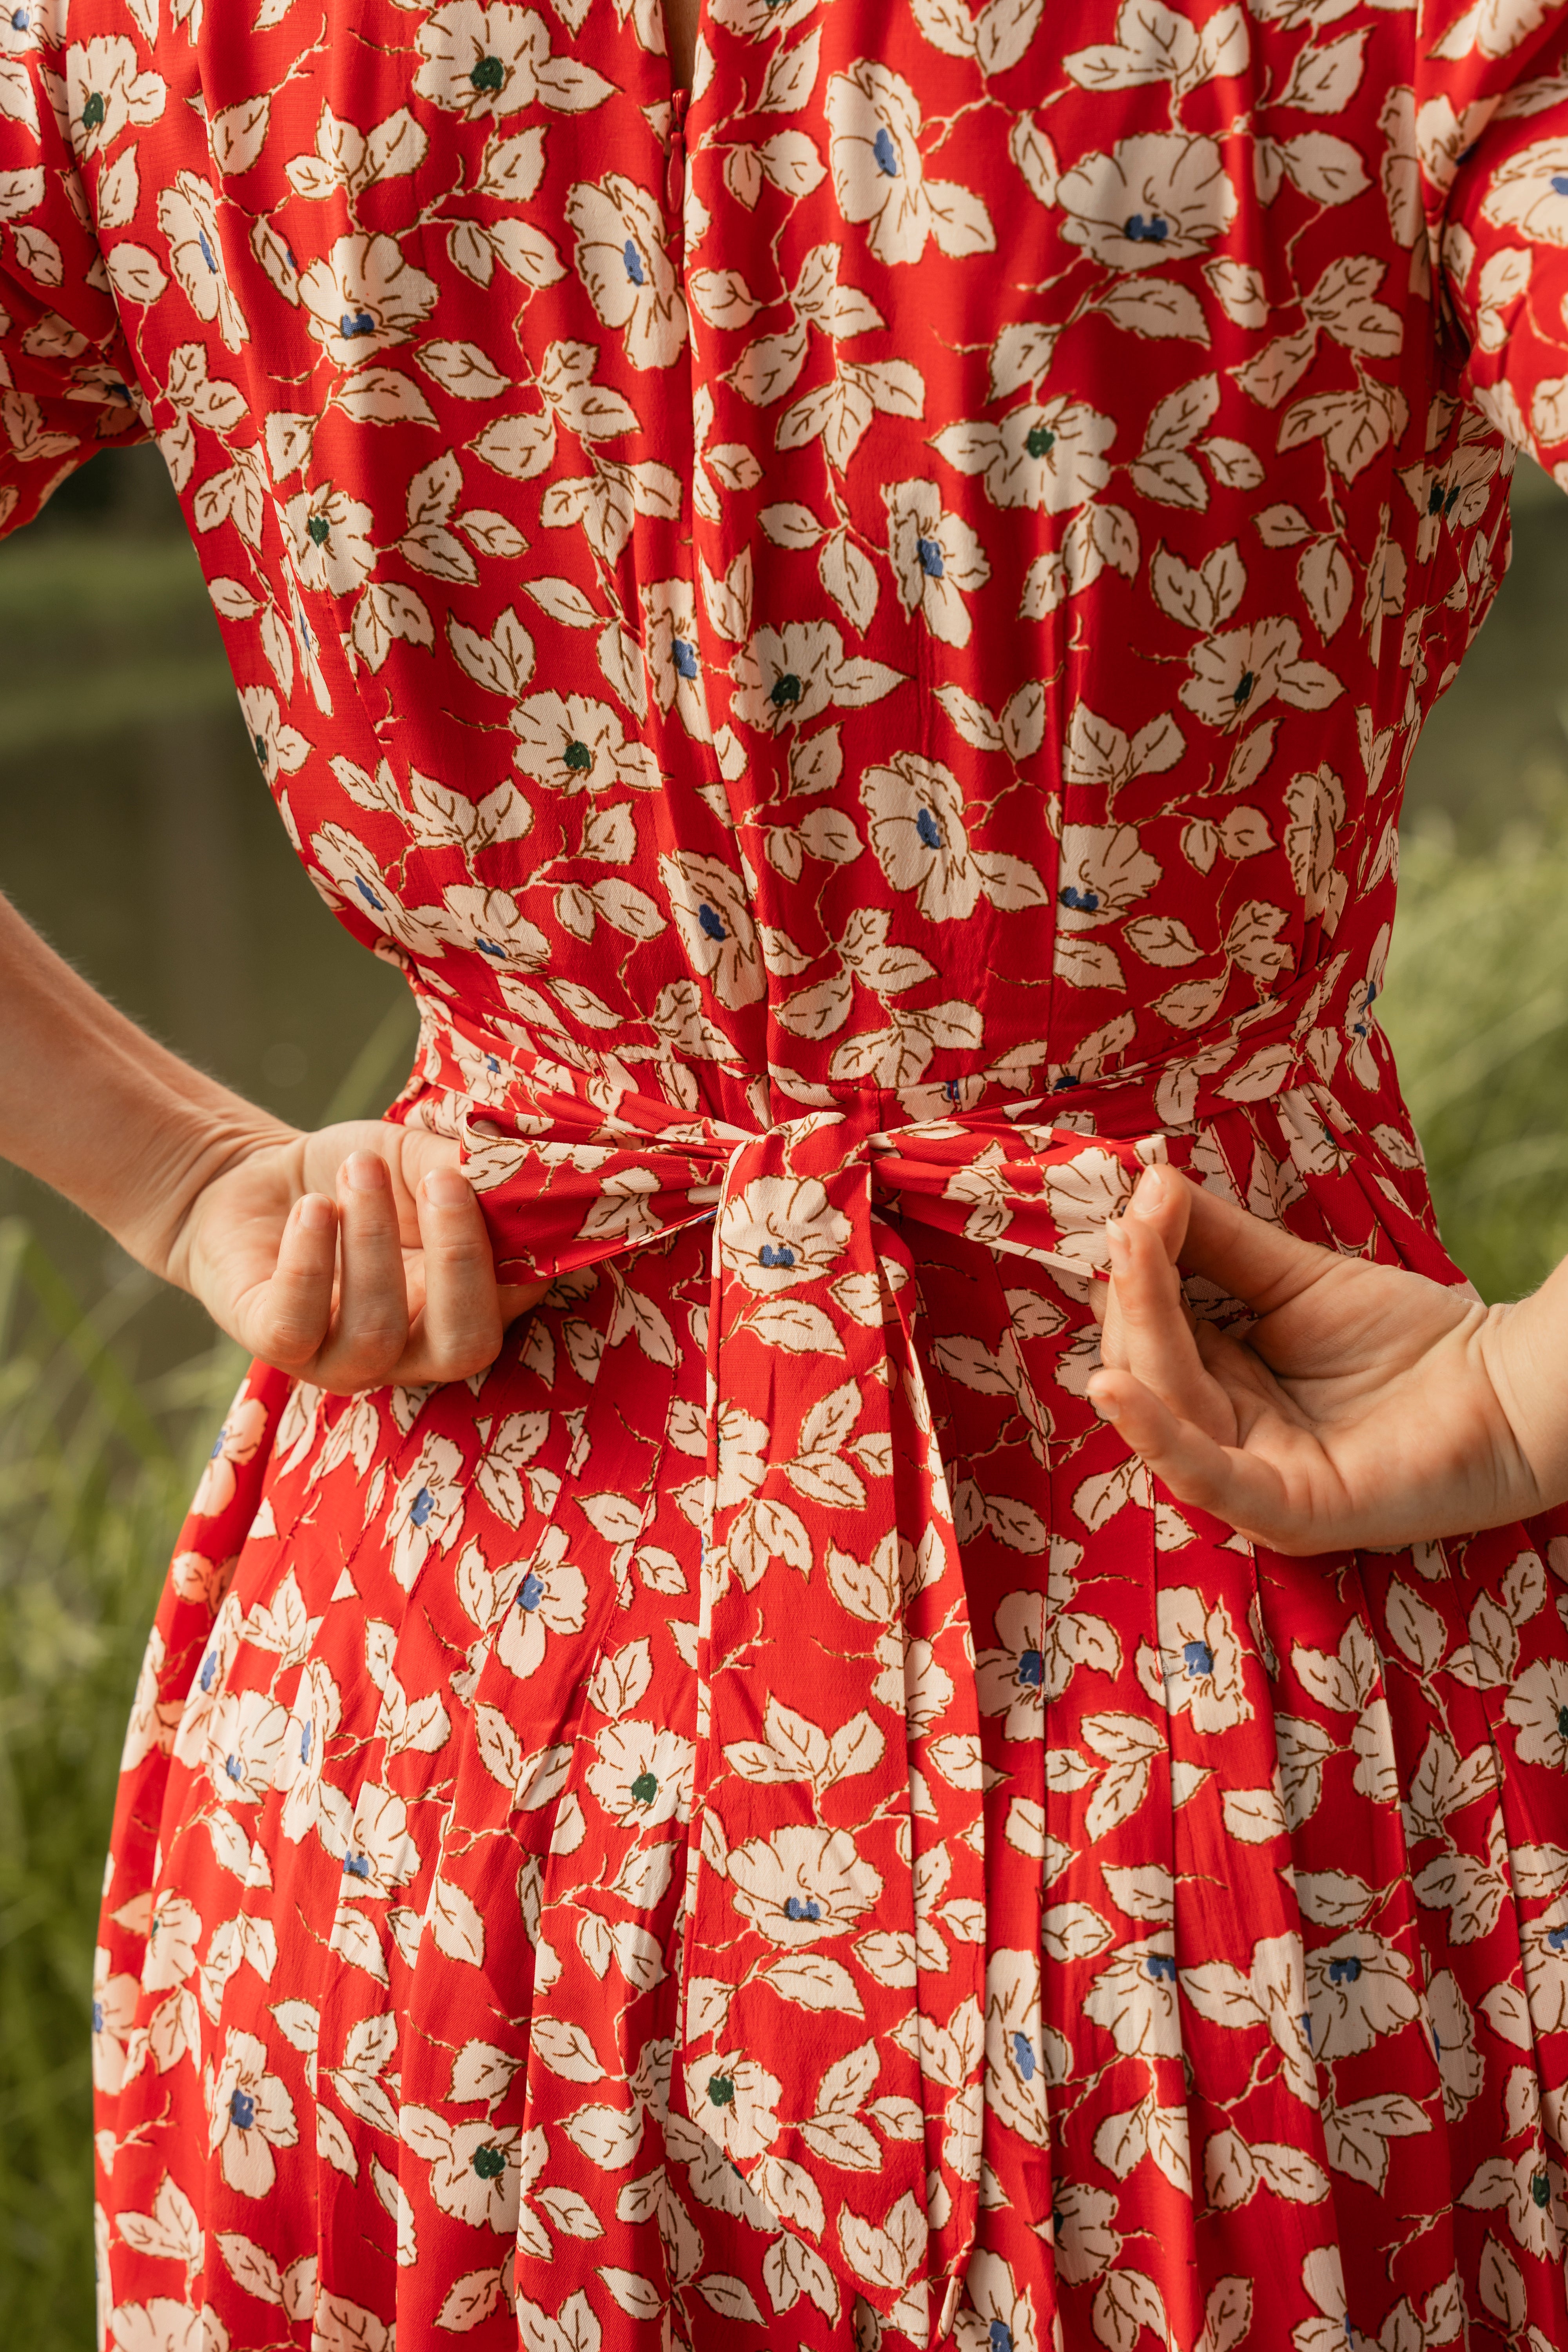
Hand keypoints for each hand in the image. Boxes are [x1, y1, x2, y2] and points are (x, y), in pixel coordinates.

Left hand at [160, 1119, 546, 1393]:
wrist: (260, 1180)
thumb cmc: (354, 1176)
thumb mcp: (417, 1158)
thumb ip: (465, 1166)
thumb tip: (518, 1162)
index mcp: (463, 1307)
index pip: (518, 1301)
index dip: (526, 1251)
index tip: (510, 1178)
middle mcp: (412, 1351)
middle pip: (463, 1347)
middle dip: (460, 1262)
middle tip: (443, 1181)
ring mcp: (341, 1360)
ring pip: (374, 1333)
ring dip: (373, 1240)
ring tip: (360, 1170)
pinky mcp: (274, 1346)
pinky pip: (296, 1325)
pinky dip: (309, 1260)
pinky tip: (313, 1208)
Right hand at [1085, 1164, 1558, 1553]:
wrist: (1512, 1388)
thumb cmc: (1412, 1339)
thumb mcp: (1296, 1278)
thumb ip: (1218, 1241)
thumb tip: (1147, 1184)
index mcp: (1223, 1388)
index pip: (1153, 1334)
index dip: (1131, 1275)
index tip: (1121, 1206)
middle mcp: (1229, 1439)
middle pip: (1151, 1371)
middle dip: (1133, 1296)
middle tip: (1130, 1225)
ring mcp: (1256, 1482)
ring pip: (1170, 1413)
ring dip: (1136, 1337)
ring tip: (1127, 1259)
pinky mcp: (1289, 1512)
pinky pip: (1207, 1480)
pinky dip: (1157, 1436)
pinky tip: (1115, 1387)